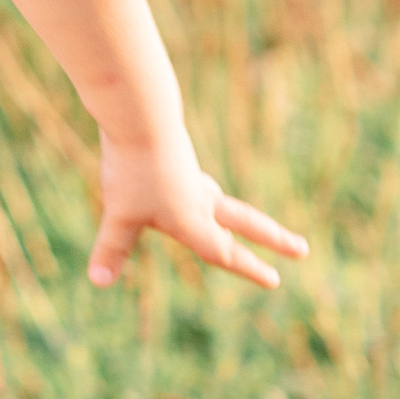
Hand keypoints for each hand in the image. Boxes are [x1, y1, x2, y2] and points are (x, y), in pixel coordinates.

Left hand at [87, 136, 307, 292]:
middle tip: (303, 249)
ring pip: (224, 203)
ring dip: (240, 218)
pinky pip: (199, 185)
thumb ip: (112, 248)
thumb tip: (96, 281)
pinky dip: (208, 196)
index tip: (275, 280)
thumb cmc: (133, 169)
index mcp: (194, 219)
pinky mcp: (180, 159)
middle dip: (274, 239)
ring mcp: (192, 178)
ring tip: (252, 226)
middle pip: (245, 222)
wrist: (141, 116)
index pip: (226, 253)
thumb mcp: (119, 214)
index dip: (251, 268)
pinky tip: (195, 190)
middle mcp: (201, 200)